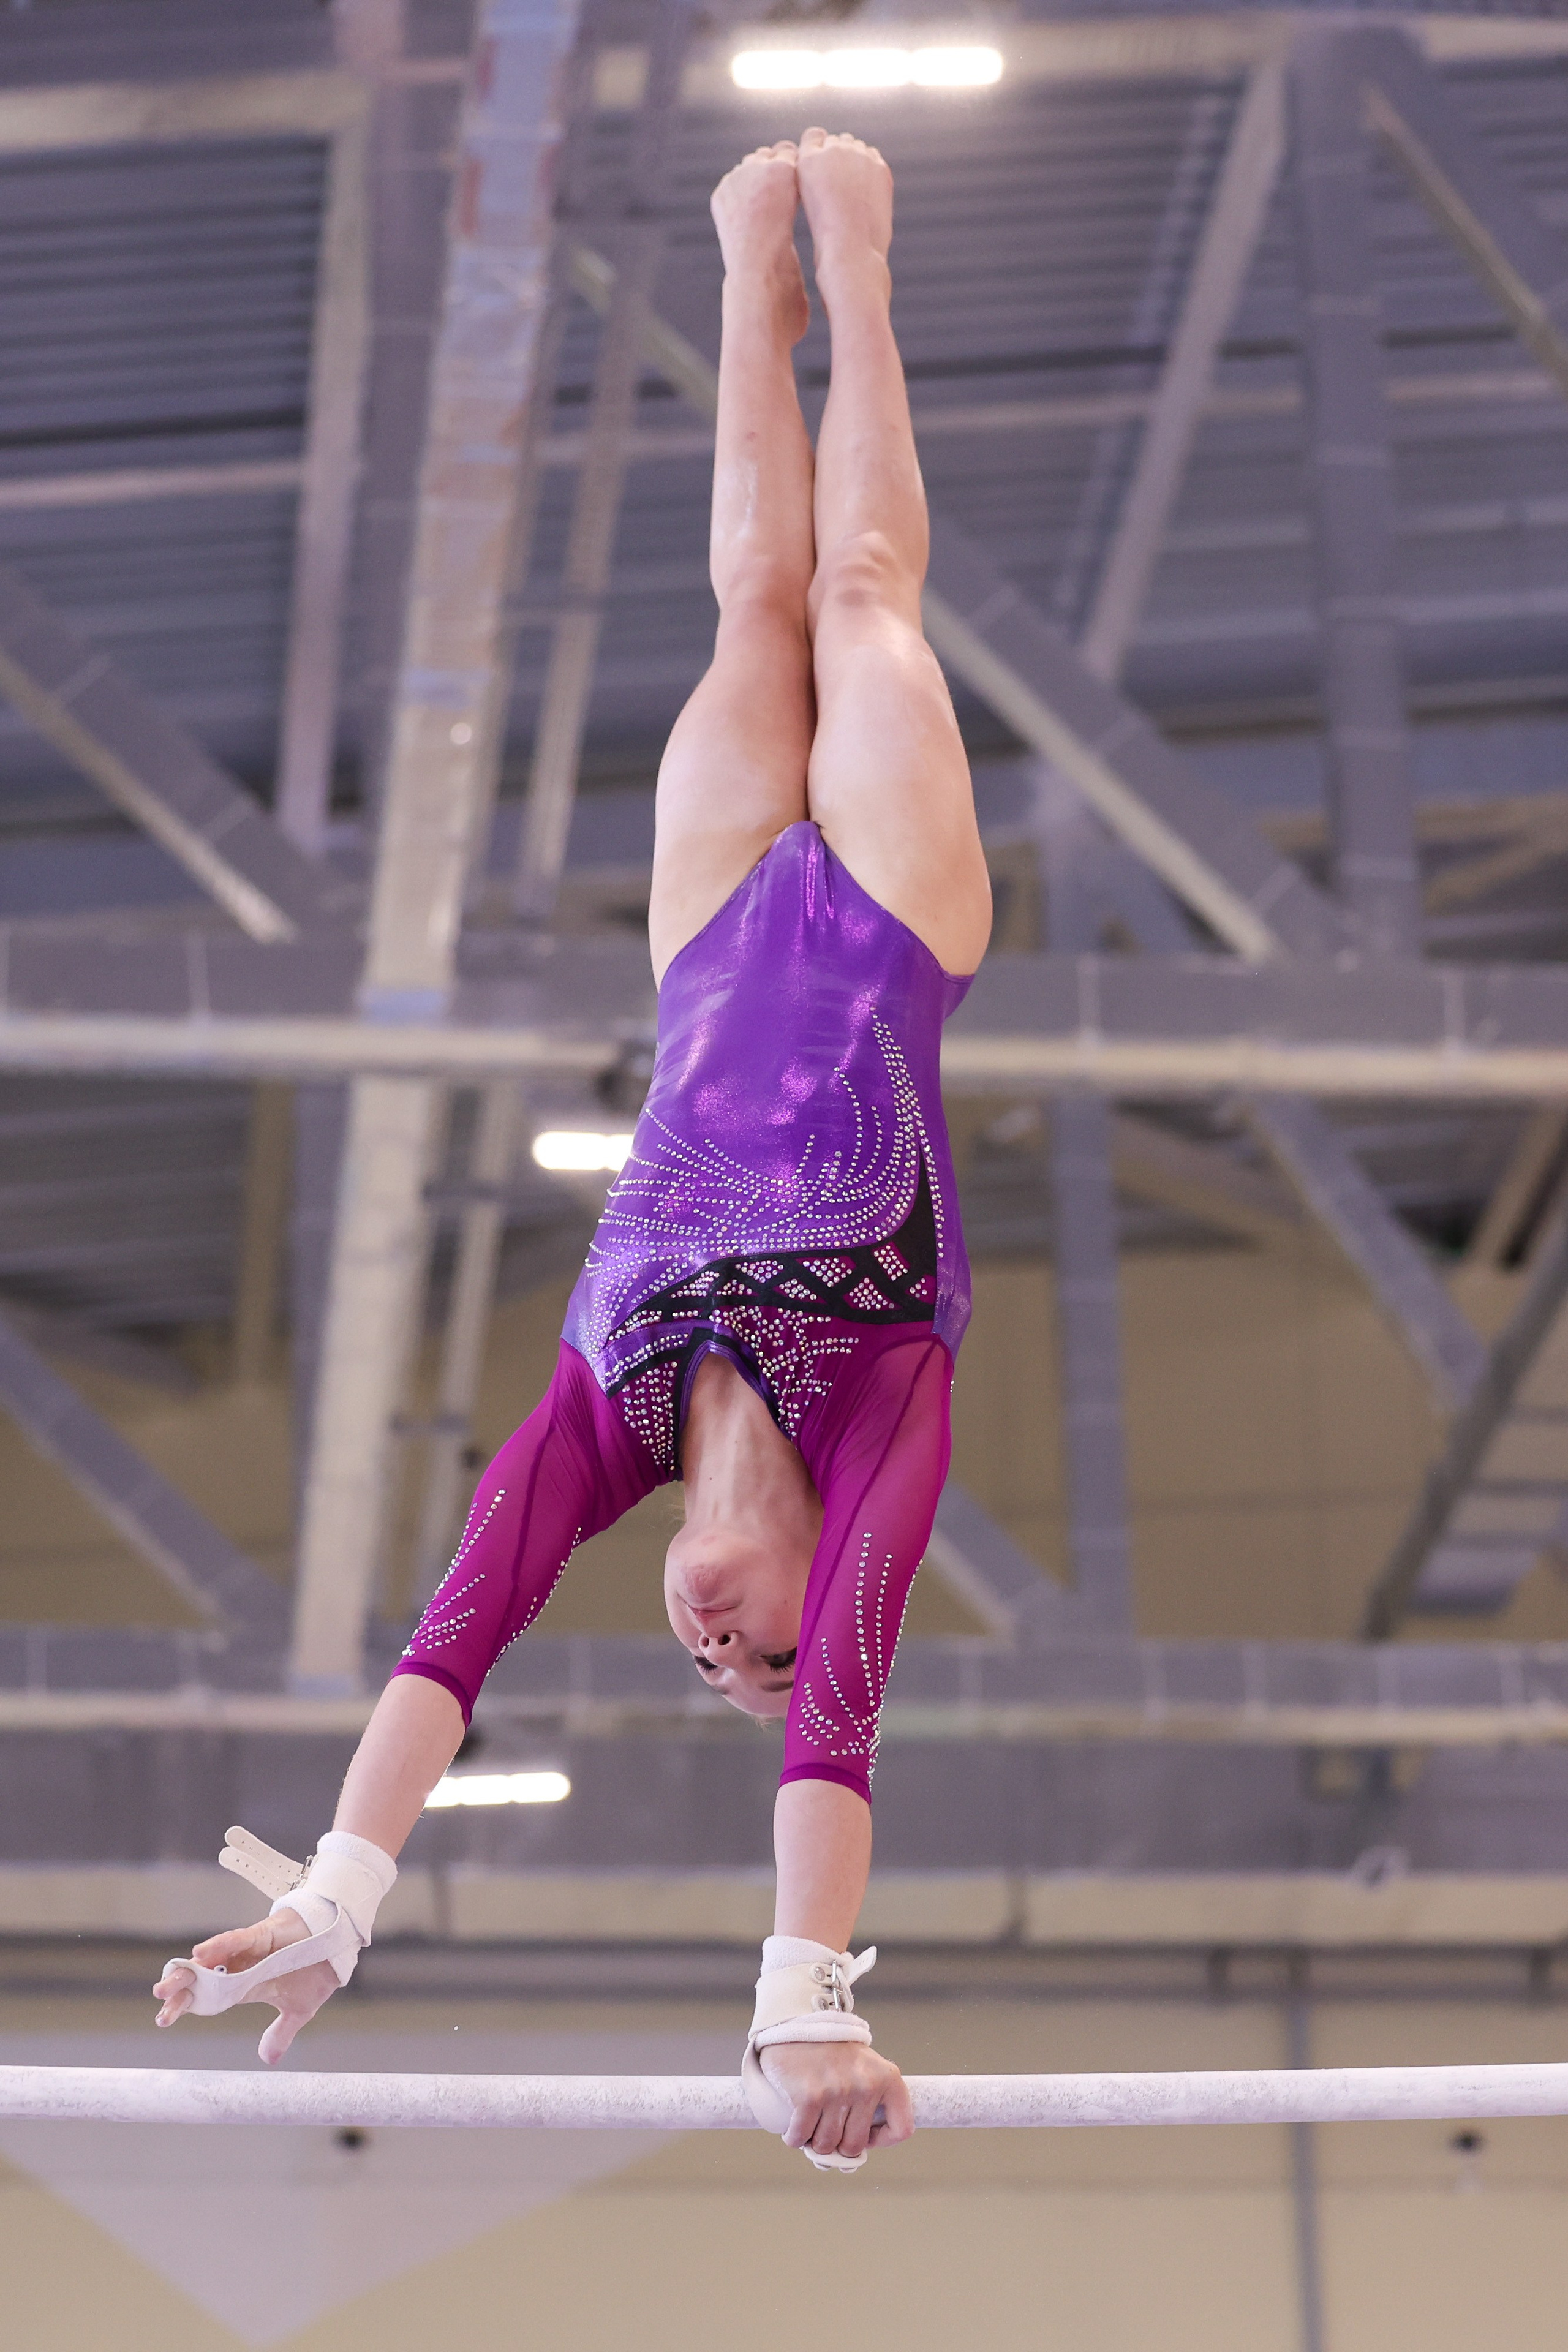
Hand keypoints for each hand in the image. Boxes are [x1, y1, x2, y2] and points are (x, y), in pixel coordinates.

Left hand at [152, 1907, 339, 2065]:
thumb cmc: (317, 1969)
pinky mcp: (263, 1934)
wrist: (338, 1942)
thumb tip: (268, 2059)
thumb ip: (281, 2032)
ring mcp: (249, 1950)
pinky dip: (220, 1946)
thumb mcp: (299, 2009)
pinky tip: (200, 1954)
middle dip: (180, 1989)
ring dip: (191, 1969)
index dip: (185, 2005)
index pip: (207, 1996)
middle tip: (160, 2002)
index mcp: (244, 1984)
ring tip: (168, 1982)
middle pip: (203, 1978)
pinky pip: (238, 1940)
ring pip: (213, 1959)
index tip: (163, 2019)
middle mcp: (240, 1967)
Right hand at [758, 2042, 913, 2165]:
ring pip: (826, 2144)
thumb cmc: (832, 2054)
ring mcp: (838, 2090)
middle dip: (838, 2144)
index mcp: (888, 2078)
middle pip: (854, 2145)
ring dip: (813, 2141)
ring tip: (810, 2123)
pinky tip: (793, 2128)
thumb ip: (868, 2107)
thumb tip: (849, 2161)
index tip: (864, 2135)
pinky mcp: (810, 2095)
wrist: (797, 2024)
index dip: (881, 2141)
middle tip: (827, 2128)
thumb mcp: (865, 2070)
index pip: (902, 2130)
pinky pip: (801, 2138)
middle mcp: (866, 2084)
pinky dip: (793, 2138)